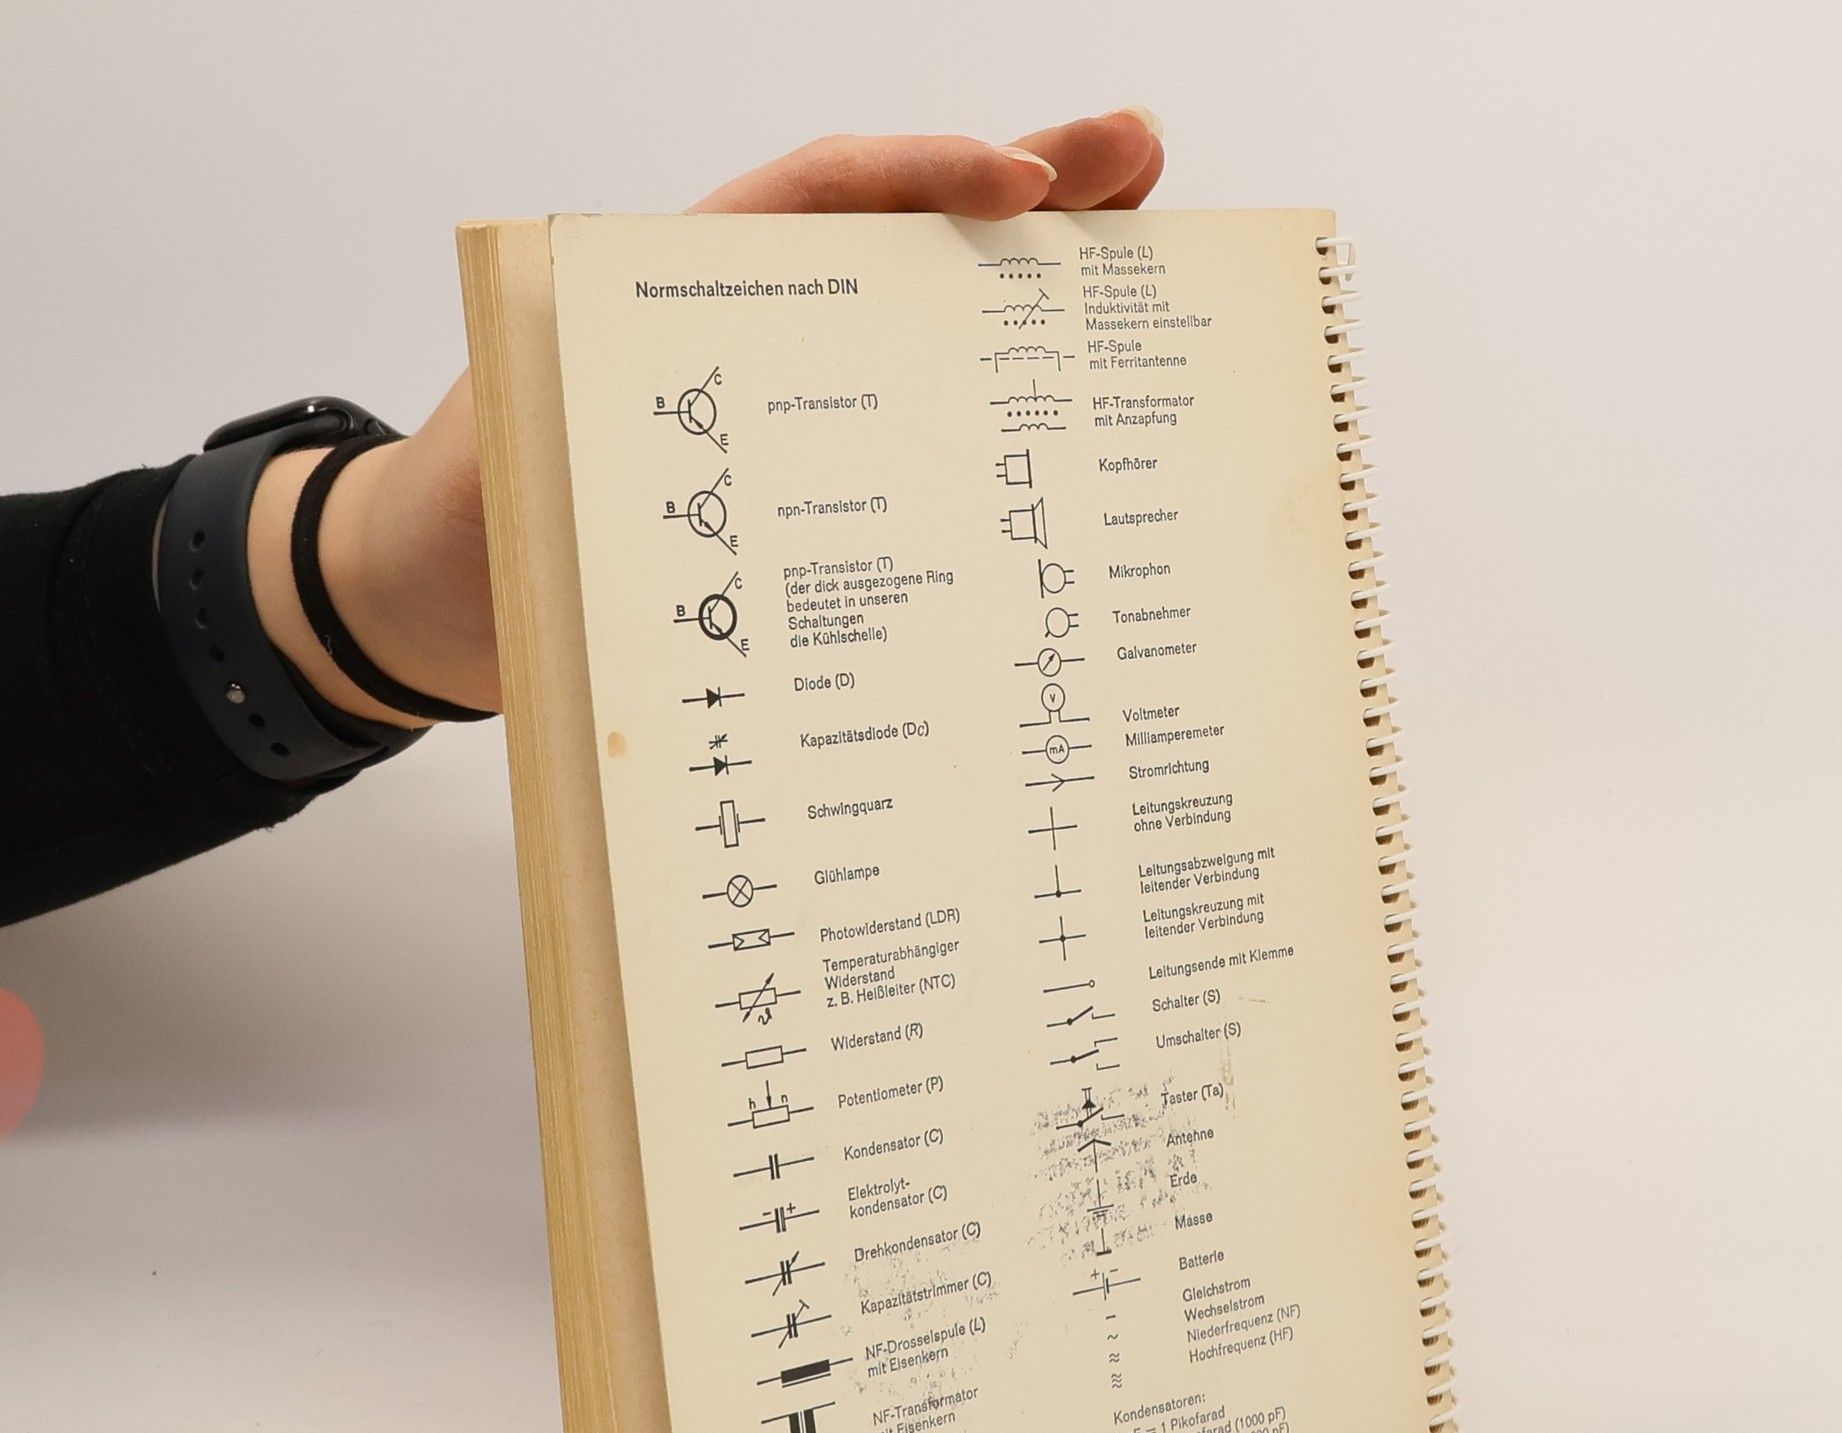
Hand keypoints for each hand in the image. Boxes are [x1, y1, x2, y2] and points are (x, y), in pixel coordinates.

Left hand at [248, 109, 1166, 727]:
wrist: (434, 594)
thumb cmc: (462, 527)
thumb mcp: (503, 476)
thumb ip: (568, 458)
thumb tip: (659, 494)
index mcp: (676, 288)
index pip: (815, 199)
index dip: (921, 181)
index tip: (1019, 189)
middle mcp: (746, 328)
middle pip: (901, 239)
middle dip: (1025, 194)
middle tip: (1141, 162)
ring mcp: (782, 400)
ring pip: (922, 325)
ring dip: (1027, 294)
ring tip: (1142, 256)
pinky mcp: (798, 477)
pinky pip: (906, 427)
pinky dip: (985, 409)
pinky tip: (1062, 414)